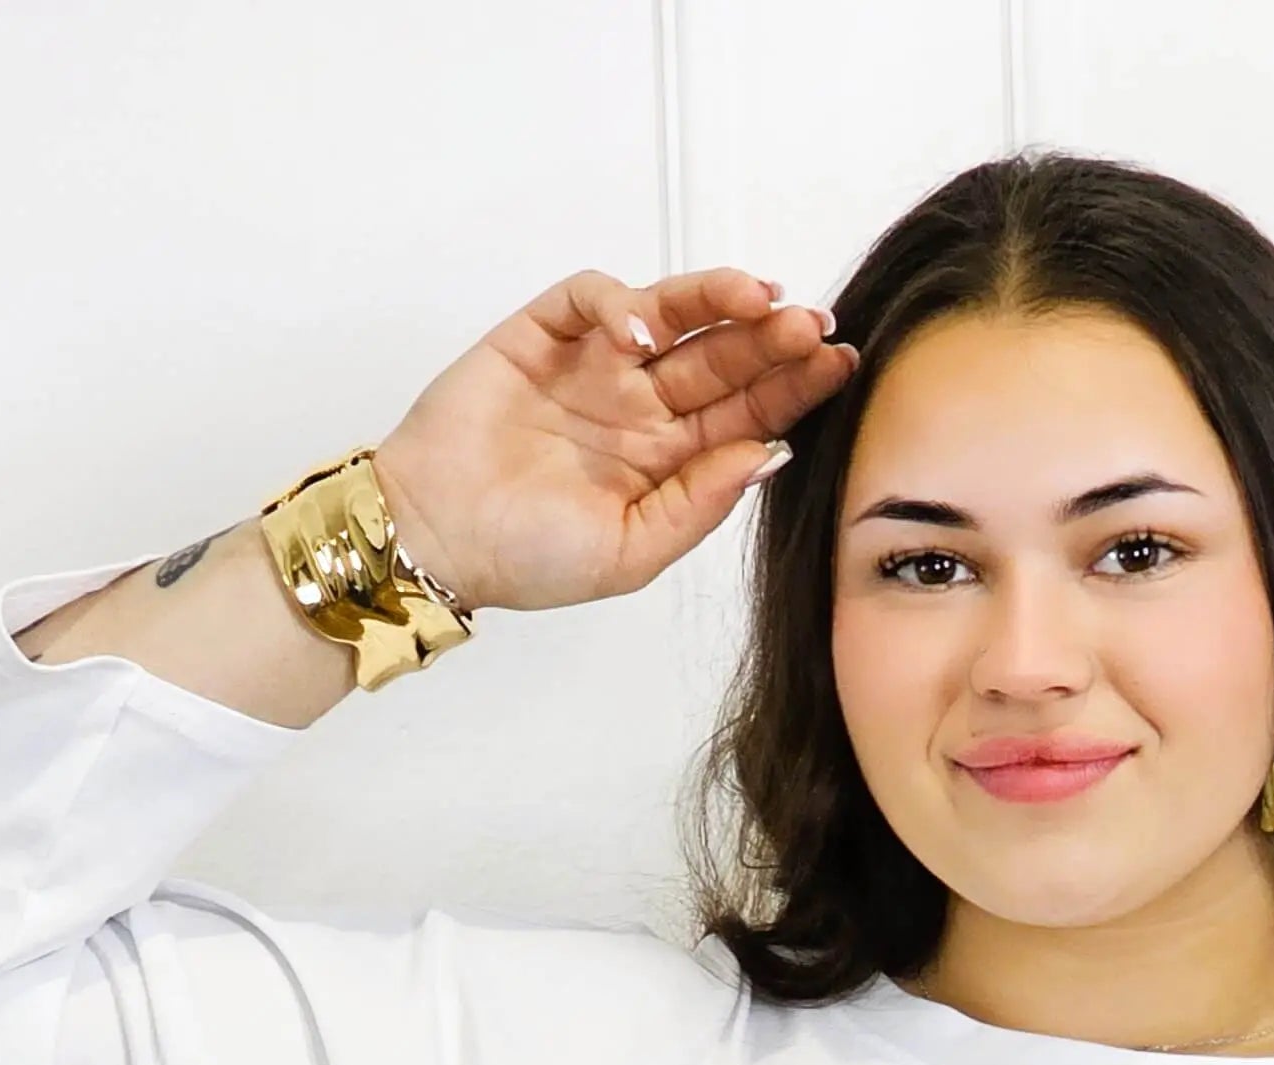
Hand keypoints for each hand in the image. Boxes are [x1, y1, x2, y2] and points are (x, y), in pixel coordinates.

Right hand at [370, 265, 859, 614]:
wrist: (436, 538)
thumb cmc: (527, 558)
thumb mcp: (630, 552)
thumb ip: (699, 505)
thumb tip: (770, 456)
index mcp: (669, 460)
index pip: (747, 411)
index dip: (793, 386)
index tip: (838, 366)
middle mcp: (641, 406)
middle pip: (723, 357)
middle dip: (771, 338)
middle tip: (812, 326)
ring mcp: (595, 365)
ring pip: (674, 313)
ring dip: (719, 299)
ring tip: (758, 299)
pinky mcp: (544, 333)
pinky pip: (594, 296)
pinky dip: (623, 302)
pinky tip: (643, 332)